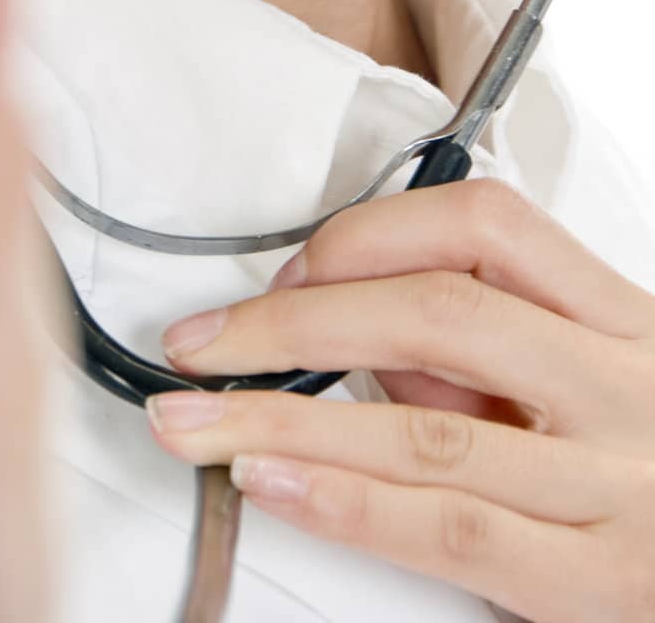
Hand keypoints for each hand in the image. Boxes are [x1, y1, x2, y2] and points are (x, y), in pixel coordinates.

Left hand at [145, 177, 654, 622]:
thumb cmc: (653, 464)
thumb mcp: (588, 380)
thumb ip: (480, 351)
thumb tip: (338, 331)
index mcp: (620, 318)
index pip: (486, 223)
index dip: (369, 235)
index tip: (285, 270)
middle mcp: (623, 387)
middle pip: (438, 315)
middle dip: (295, 323)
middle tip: (202, 342)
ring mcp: (620, 487)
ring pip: (426, 433)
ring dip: (285, 419)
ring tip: (197, 421)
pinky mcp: (601, 583)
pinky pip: (453, 532)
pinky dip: (346, 504)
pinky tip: (273, 482)